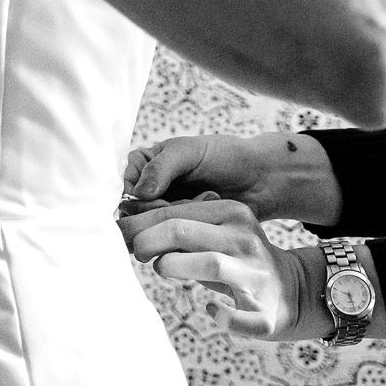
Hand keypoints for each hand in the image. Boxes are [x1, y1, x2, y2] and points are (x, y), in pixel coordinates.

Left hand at [118, 196, 322, 339]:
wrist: (293, 288)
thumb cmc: (234, 258)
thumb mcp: (213, 231)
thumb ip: (178, 223)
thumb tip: (124, 218)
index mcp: (232, 214)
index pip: (174, 212)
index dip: (138, 223)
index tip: (116, 230)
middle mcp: (245, 240)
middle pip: (183, 232)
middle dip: (147, 241)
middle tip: (135, 251)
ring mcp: (256, 276)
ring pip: (209, 264)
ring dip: (174, 267)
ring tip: (162, 269)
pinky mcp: (265, 313)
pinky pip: (240, 318)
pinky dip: (223, 315)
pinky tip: (212, 309)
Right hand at [122, 132, 342, 224]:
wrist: (262, 178)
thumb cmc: (225, 156)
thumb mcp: (189, 152)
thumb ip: (160, 168)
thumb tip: (137, 193)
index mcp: (148, 162)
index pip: (123, 181)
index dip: (132, 194)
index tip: (149, 198)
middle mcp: (153, 186)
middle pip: (134, 207)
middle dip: (156, 209)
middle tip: (180, 204)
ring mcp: (169, 208)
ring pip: (154, 223)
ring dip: (175, 217)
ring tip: (203, 201)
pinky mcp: (186, 226)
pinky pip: (174, 234)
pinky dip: (188, 227)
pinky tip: (207, 214)